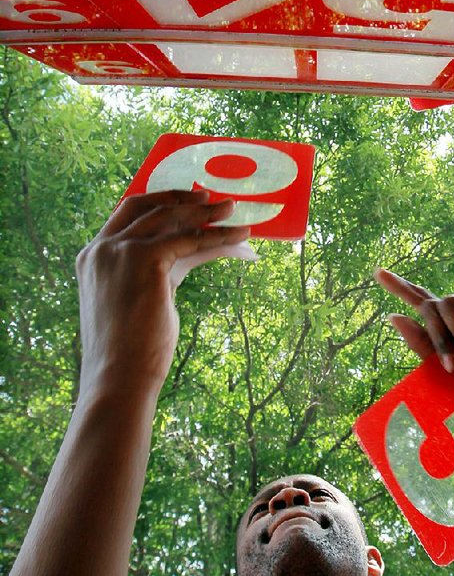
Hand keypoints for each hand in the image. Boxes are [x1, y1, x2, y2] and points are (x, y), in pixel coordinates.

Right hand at [76, 190, 251, 393]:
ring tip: (232, 211)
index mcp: (93, 256)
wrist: (119, 377)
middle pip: (147, 207)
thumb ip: (170, 267)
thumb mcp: (150, 295)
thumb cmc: (133, 348)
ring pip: (170, 218)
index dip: (160, 203)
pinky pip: (190, 240)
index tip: (188, 202)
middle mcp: (102, 248)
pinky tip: (238, 237)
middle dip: (181, 199)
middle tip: (213, 199)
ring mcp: (119, 251)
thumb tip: (205, 246)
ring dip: (205, 213)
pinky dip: (217, 236)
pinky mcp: (144, 259)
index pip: (128, 215)